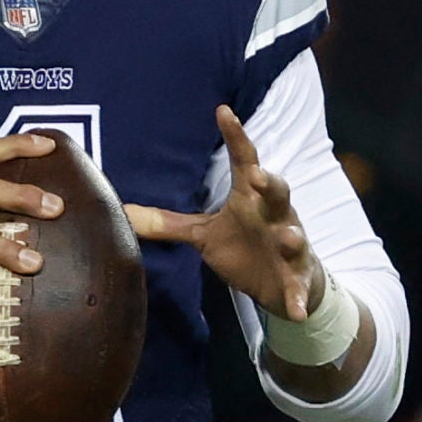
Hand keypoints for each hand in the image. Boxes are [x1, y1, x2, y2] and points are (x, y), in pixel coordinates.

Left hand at [123, 106, 319, 318]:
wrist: (285, 285)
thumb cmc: (246, 247)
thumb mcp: (205, 235)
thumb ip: (169, 224)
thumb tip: (122, 213)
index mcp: (251, 199)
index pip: (245, 161)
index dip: (236, 136)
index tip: (223, 111)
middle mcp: (274, 216)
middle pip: (277, 192)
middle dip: (271, 183)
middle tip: (257, 175)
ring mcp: (290, 246)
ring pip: (295, 236)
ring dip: (293, 237)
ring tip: (289, 237)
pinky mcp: (297, 277)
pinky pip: (299, 287)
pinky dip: (298, 298)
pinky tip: (295, 309)